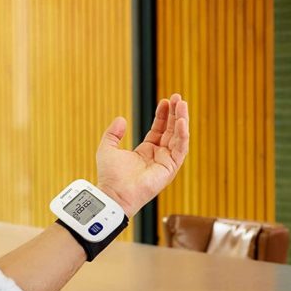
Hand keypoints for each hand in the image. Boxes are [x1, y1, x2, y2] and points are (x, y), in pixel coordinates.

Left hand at [96, 94, 188, 216]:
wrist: (113, 192)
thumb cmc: (110, 176)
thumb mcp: (107, 148)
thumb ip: (113, 133)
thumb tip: (121, 118)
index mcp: (145, 152)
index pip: (159, 130)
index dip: (163, 115)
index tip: (165, 101)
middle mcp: (158, 156)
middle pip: (171, 131)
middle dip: (176, 114)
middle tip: (179, 98)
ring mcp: (165, 163)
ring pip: (178, 138)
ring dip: (182, 120)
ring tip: (182, 104)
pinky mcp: (170, 169)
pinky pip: (180, 149)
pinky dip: (182, 135)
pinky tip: (181, 122)